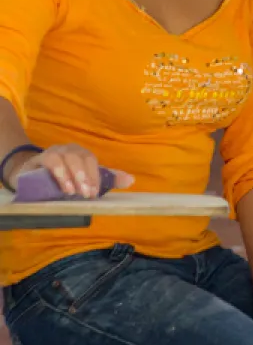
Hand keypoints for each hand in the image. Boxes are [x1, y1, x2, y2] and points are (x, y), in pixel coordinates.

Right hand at [8, 144, 133, 197]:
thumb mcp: (82, 180)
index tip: (95, 193)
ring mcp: (56, 151)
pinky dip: (59, 172)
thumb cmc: (61, 178)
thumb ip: (105, 179)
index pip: (92, 161)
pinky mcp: (41, 157)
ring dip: (73, 175)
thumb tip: (131, 180)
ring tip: (73, 192)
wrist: (28, 176)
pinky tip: (62, 185)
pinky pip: (52, 160)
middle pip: (83, 158)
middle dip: (86, 176)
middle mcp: (71, 150)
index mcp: (82, 154)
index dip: (95, 176)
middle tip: (87, 194)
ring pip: (68, 158)